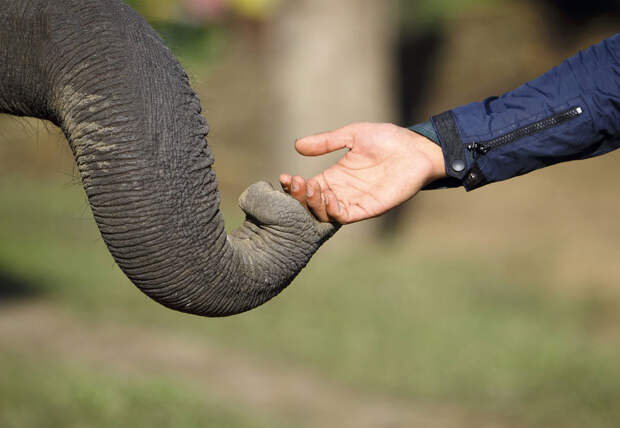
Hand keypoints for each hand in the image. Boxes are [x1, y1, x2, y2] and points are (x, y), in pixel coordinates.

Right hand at [279, 122, 445, 223]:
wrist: (416, 148)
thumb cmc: (387, 139)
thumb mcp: (351, 135)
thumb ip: (326, 142)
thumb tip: (297, 145)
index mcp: (335, 176)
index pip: (307, 188)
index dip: (293, 186)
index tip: (284, 177)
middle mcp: (342, 192)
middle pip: (312, 204)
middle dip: (299, 196)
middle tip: (296, 182)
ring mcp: (355, 201)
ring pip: (324, 213)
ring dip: (313, 204)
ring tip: (310, 188)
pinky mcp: (369, 208)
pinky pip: (345, 217)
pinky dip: (333, 210)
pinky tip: (330, 196)